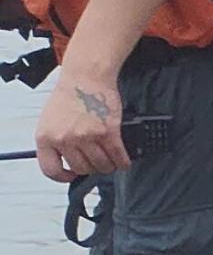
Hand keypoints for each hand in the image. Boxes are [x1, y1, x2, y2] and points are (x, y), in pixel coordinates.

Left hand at [33, 67, 126, 181]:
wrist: (86, 77)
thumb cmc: (69, 95)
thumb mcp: (49, 121)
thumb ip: (54, 141)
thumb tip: (64, 160)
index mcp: (46, 137)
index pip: (51, 170)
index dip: (63, 177)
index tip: (71, 176)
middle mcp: (65, 139)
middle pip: (81, 168)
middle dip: (91, 168)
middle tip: (96, 162)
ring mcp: (87, 136)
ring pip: (101, 165)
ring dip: (108, 166)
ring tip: (111, 161)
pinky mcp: (108, 132)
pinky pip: (118, 156)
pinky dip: (123, 162)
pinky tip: (124, 161)